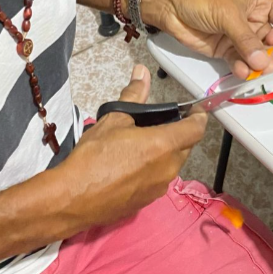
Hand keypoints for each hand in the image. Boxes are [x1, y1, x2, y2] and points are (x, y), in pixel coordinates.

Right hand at [60, 65, 206, 227]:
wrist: (74, 198)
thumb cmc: (94, 155)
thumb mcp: (113, 119)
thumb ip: (133, 95)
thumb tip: (142, 72)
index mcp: (164, 145)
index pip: (196, 129)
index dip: (198, 116)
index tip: (193, 110)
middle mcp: (168, 168)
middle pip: (186, 147)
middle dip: (179, 134)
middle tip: (159, 124)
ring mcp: (159, 188)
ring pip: (172, 164)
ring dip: (165, 152)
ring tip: (141, 144)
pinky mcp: (147, 201)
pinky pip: (158, 180)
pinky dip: (153, 169)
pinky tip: (131, 165)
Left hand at [142, 0, 272, 78]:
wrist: (170, 6)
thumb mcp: (227, 14)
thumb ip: (245, 38)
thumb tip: (262, 60)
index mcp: (258, 3)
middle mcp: (252, 20)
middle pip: (272, 41)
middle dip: (270, 54)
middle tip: (265, 65)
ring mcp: (239, 36)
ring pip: (257, 55)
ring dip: (256, 65)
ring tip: (252, 72)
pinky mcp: (225, 49)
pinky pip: (240, 62)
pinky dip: (242, 68)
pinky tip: (240, 71)